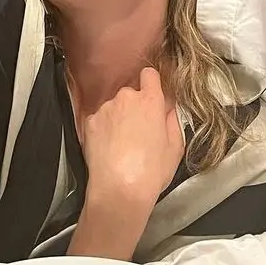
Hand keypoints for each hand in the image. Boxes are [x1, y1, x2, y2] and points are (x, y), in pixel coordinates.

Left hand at [80, 69, 184, 209]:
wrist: (119, 189)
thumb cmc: (151, 171)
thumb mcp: (176, 147)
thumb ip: (173, 120)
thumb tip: (169, 109)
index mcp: (150, 101)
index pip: (149, 75)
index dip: (151, 84)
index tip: (151, 95)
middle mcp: (126, 99)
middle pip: (131, 94)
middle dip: (135, 107)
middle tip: (139, 131)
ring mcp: (105, 109)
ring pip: (114, 107)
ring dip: (118, 118)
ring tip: (122, 144)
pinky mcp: (90, 122)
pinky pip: (99, 119)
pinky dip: (103, 129)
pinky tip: (109, 148)